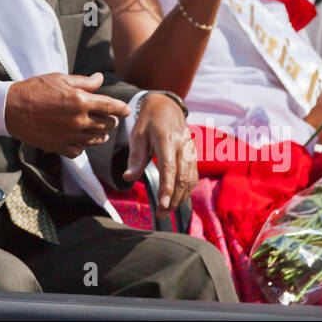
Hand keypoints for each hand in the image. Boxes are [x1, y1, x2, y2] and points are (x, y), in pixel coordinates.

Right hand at [5, 72, 131, 157]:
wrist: (12, 109)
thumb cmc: (35, 90)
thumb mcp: (60, 79)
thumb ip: (84, 82)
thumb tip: (100, 79)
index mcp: (80, 101)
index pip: (110, 106)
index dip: (122, 108)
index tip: (127, 110)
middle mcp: (79, 120)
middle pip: (107, 124)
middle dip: (112, 120)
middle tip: (110, 117)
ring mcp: (70, 136)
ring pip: (96, 139)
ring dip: (101, 133)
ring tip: (101, 130)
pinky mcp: (61, 147)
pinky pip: (80, 150)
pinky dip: (83, 145)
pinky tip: (81, 139)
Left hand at [123, 93, 197, 209]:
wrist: (166, 106)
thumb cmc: (148, 121)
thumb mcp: (137, 135)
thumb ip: (135, 157)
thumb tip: (128, 178)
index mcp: (166, 139)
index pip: (169, 167)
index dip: (167, 187)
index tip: (163, 204)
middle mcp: (182, 146)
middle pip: (182, 177)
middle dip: (173, 199)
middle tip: (161, 214)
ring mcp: (190, 151)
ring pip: (190, 179)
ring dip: (180, 198)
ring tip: (167, 211)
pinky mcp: (193, 155)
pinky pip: (193, 176)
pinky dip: (187, 191)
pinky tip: (177, 200)